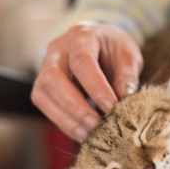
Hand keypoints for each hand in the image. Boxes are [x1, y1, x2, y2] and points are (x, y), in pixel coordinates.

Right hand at [31, 23, 142, 141]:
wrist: (99, 44)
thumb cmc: (114, 49)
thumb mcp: (128, 55)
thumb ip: (127, 74)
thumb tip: (124, 97)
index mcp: (82, 35)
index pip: (82, 61)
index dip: (95, 87)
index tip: (111, 107)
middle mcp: (57, 48)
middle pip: (53, 77)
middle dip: (75, 106)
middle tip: (97, 124)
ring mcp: (45, 65)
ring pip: (43, 93)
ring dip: (66, 118)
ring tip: (90, 133)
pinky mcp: (42, 84)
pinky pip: (44, 104)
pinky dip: (62, 121)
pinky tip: (81, 132)